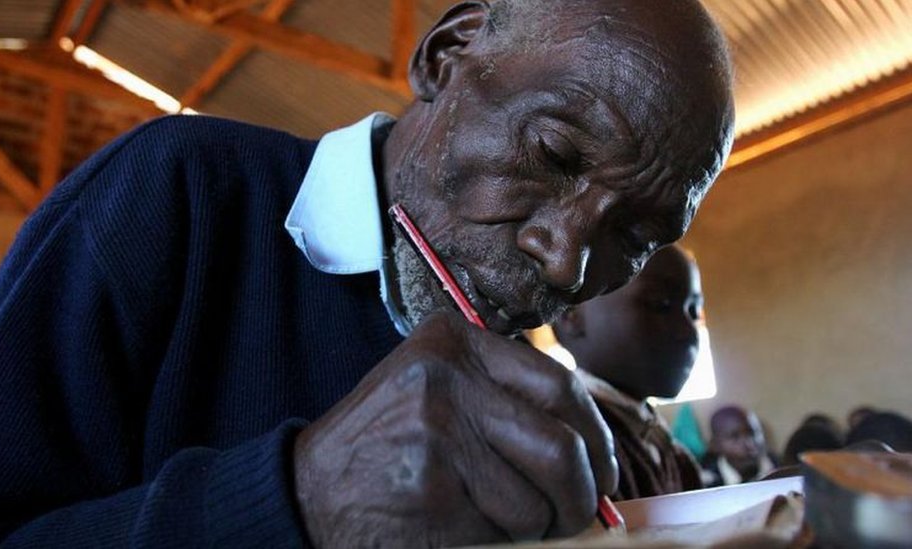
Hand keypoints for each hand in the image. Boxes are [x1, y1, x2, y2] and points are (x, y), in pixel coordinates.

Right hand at [293, 312, 616, 547]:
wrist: (309, 492)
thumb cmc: (388, 443)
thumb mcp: (439, 389)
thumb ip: (506, 397)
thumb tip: (595, 448)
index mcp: (454, 341)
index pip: (560, 387)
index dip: (596, 437)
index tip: (603, 471)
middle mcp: (445, 377)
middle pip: (561, 447)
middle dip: (583, 495)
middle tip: (583, 516)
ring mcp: (436, 433)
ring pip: (537, 500)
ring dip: (535, 526)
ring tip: (497, 518)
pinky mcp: (431, 491)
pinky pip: (504, 531)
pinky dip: (499, 541)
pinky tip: (460, 526)